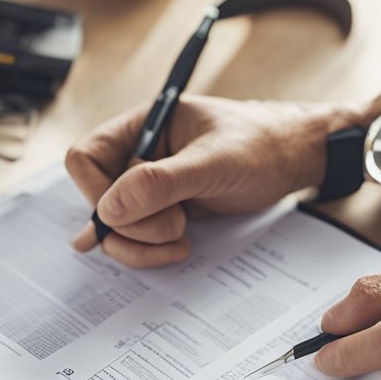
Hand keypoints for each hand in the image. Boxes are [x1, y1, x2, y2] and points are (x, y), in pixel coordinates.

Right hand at [66, 95, 356, 267]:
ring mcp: (148, 188)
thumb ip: (161, 182)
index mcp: (141, 126)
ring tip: (182, 238)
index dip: (98, 192)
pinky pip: (136, 241)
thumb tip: (109, 209)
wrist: (295, 161)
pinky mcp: (163, 213)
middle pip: (97, 201)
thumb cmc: (261, 145)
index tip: (128, 212)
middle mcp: (137, 156)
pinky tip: (180, 248)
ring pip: (114, 228)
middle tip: (175, 227)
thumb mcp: (214, 161)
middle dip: (131, 225)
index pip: (85, 159)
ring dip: (141, 245)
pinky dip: (150, 252)